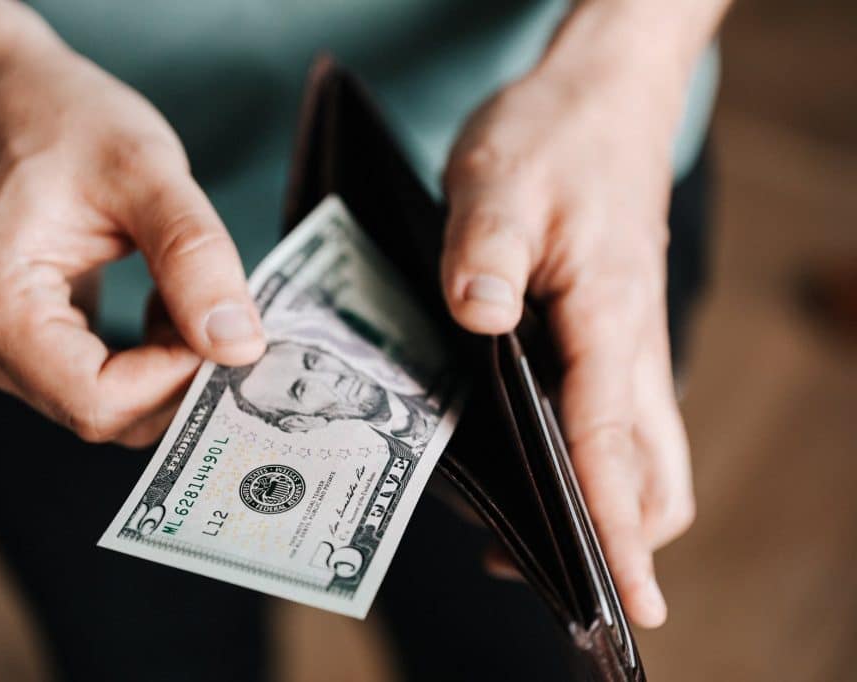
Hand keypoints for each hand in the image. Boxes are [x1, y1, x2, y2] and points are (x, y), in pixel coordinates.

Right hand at [0, 44, 264, 446]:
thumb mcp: (146, 171)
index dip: (175, 379)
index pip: (99, 400)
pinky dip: (147, 359)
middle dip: (177, 375)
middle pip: (103, 413)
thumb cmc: (63, 120)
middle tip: (221, 311)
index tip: (224, 327)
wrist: (1, 99)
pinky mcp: (17, 346)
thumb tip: (240, 347)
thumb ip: (195, 258)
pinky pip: (96, 384)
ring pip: (106, 405)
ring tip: (184, 294)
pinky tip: (162, 304)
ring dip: (166, 366)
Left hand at [443, 32, 694, 626]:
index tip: (626, 602)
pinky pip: (614, 417)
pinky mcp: (608, 334)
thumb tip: (478, 319)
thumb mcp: (500, 179)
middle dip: (620, 536)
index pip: (614, 443)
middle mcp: (630, 344)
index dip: (616, 528)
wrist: (600, 96)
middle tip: (557, 583)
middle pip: (654, 471)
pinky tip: (526, 462)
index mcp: (610, 315)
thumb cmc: (554, 134)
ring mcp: (625, 343)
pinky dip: (590, 460)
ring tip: (527, 540)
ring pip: (641, 451)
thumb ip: (486, 252)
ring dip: (606, 503)